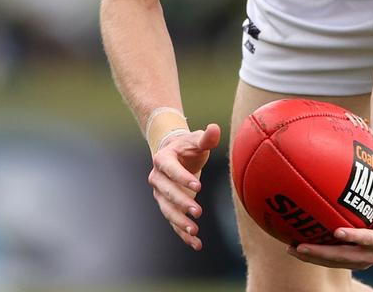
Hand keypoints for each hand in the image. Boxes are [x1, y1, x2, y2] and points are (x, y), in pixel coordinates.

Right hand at [148, 123, 221, 250]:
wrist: (174, 153)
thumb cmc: (188, 146)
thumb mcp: (197, 140)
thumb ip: (206, 137)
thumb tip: (215, 128)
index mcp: (163, 160)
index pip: (171, 170)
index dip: (183, 179)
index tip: (198, 187)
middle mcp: (157, 178)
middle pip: (167, 193)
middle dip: (182, 204)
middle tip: (198, 212)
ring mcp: (160, 194)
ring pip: (167, 210)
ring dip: (179, 222)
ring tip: (195, 231)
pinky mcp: (167, 206)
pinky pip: (173, 222)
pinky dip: (182, 234)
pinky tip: (196, 243)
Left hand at [286, 167, 372, 269]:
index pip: (367, 239)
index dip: (353, 236)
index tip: (337, 232)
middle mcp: (372, 255)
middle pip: (344, 256)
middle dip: (321, 253)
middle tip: (300, 246)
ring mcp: (362, 261)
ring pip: (336, 263)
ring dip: (314, 258)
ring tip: (292, 249)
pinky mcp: (354, 262)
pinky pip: (334, 262)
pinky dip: (317, 258)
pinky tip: (299, 250)